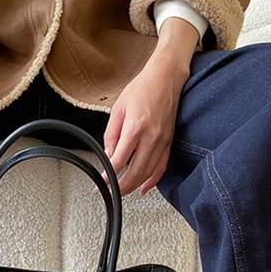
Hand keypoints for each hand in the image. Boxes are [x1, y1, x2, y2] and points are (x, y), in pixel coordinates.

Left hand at [103, 16, 196, 194]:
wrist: (166, 78)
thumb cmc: (141, 89)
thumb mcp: (118, 108)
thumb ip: (111, 134)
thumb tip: (109, 156)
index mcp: (135, 128)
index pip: (119, 161)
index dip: (108, 176)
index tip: (101, 183)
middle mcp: (151, 138)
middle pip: (135, 173)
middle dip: (121, 187)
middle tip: (109, 192)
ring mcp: (162, 141)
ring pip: (148, 173)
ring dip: (134, 186)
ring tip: (122, 191)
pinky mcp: (169, 142)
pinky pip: (161, 167)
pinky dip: (153, 180)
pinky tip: (144, 188)